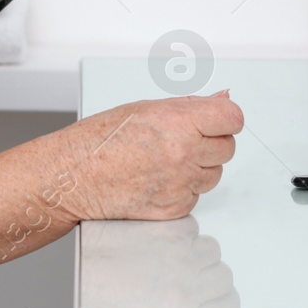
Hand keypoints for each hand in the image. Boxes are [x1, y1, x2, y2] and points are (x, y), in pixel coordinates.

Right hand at [53, 91, 241, 221]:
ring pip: (214, 174)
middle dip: (211, 142)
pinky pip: (196, 196)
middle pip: (227, 148)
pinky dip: (184, 188)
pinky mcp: (174, 208)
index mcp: (177, 122)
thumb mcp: (146, 108)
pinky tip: (159, 178)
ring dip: (199, 167)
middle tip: (182, 139)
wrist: (76, 176)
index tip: (219, 120)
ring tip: (166, 159)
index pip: (232, 118)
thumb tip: (223, 99)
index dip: (226, 118)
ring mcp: (180, 184)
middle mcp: (183, 154)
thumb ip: (191, 105)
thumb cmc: (102, 140)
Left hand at [81, 215, 239, 307]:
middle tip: (180, 274)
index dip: (219, 299)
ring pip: (211, 248)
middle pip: (223, 275)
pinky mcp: (172, 229)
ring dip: (194, 250)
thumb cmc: (114, 292)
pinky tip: (157, 239)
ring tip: (166, 255)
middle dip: (205, 273)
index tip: (210, 296)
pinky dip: (180, 230)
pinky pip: (192, 227)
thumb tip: (215, 301)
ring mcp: (182, 256)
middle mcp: (188, 288)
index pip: (229, 306)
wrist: (88, 261)